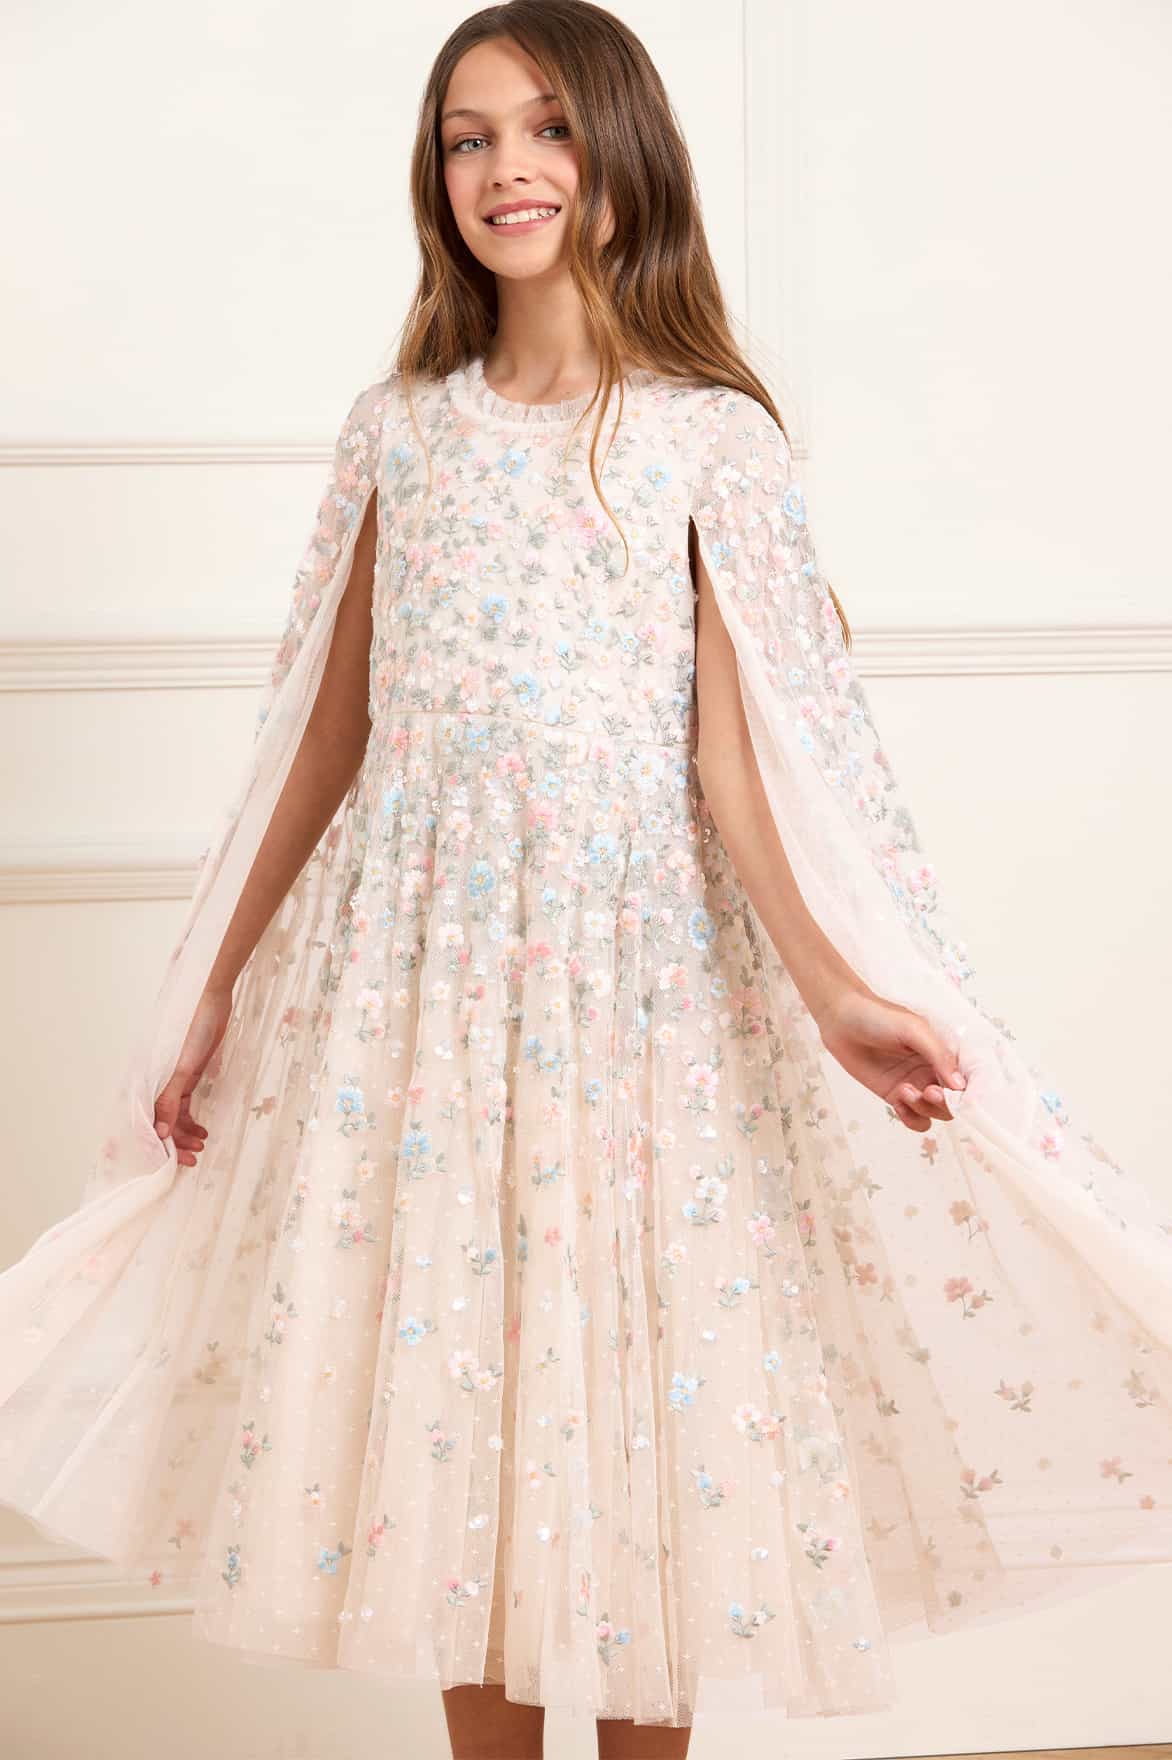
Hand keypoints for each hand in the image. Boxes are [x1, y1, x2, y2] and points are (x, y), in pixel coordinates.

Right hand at [152, 983, 232, 1167]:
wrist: (213, 1000)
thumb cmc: (196, 1029)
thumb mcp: (184, 1068)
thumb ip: (170, 1100)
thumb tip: (161, 1134)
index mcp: (149, 1081)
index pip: (148, 1121)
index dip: (160, 1145)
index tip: (176, 1161)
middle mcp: (156, 1083)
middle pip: (161, 1122)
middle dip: (176, 1143)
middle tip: (194, 1158)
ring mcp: (172, 1080)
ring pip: (173, 1116)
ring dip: (185, 1133)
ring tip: (202, 1144)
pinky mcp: (187, 1075)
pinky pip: (183, 1105)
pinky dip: (191, 1120)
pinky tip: (203, 1130)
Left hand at [813, 987, 966, 1131]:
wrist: (841, 1019)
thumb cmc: (879, 1016)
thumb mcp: (913, 1030)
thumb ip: (938, 1055)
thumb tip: (959, 1085)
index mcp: (946, 1051)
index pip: (972, 1078)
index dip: (973, 1093)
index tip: (965, 1100)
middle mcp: (935, 1070)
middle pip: (956, 1102)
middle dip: (945, 1103)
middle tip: (928, 1092)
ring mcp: (917, 1084)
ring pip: (936, 1113)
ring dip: (925, 1109)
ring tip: (904, 1090)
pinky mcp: (897, 1096)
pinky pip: (916, 1119)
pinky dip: (911, 1118)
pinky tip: (899, 1103)